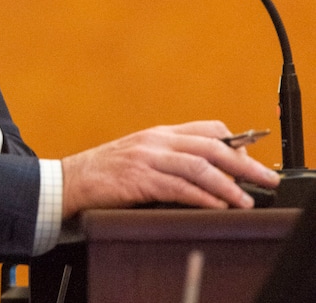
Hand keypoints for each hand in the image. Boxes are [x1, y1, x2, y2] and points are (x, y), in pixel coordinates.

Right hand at [61, 120, 280, 217]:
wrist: (69, 180)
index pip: (206, 128)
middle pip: (209, 146)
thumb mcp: (140, 156)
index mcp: (158, 133)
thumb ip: (168, 158)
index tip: (250, 159)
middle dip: (243, 162)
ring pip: (198, 166)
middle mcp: (156, 140)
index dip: (233, 142)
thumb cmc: (105, 172)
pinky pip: (177, 187)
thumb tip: (206, 173)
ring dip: (227, 184)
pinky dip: (202, 197)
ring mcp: (146, 157)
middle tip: (264, 177)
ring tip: (245, 198)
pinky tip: (216, 205)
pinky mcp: (138, 178)